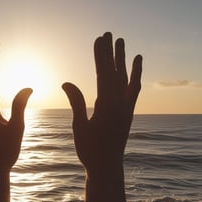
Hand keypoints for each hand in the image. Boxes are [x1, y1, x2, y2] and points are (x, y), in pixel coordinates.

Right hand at [62, 32, 141, 175]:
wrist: (107, 167)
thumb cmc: (90, 150)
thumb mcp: (79, 127)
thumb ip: (76, 103)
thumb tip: (66, 82)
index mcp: (107, 106)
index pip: (103, 74)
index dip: (100, 56)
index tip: (98, 39)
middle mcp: (120, 104)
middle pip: (116, 72)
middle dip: (111, 52)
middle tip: (109, 34)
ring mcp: (126, 108)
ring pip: (126, 78)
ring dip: (123, 60)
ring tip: (122, 43)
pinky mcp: (128, 112)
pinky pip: (133, 90)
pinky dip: (135, 76)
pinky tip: (136, 66)